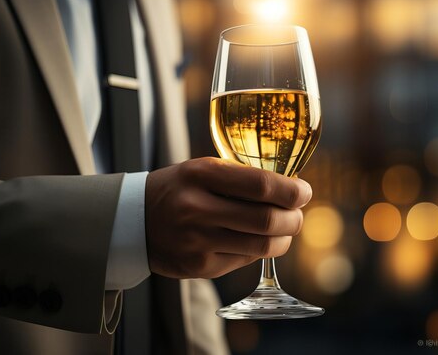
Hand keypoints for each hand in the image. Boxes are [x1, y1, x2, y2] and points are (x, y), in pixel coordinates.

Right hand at [145, 157, 311, 278]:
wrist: (133, 220)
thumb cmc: (179, 189)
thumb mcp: (203, 169)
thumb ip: (242, 176)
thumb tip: (290, 190)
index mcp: (200, 175)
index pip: (261, 185)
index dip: (292, 192)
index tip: (304, 192)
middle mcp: (197, 209)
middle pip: (266, 221)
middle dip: (293, 219)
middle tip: (297, 215)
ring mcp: (197, 242)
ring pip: (261, 246)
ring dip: (283, 239)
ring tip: (284, 230)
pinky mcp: (199, 267)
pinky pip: (245, 260)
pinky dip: (259, 251)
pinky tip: (254, 241)